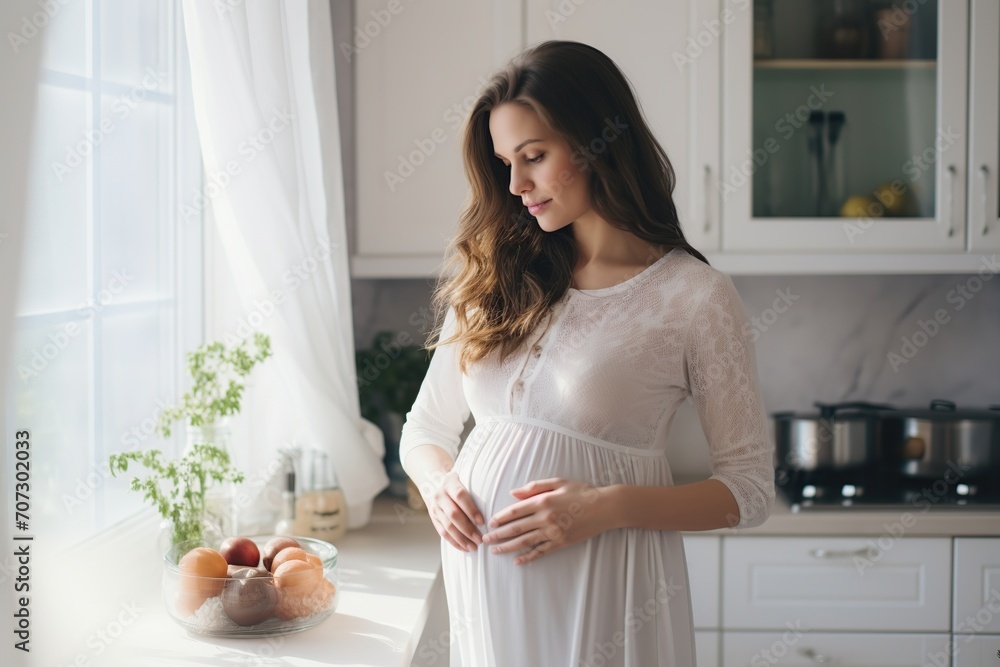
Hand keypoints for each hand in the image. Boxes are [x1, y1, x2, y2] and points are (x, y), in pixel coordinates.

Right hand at [421, 470, 484, 552]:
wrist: (434, 484)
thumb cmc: (459, 484)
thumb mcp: (465, 479)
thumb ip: (476, 489)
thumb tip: (494, 505)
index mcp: (449, 483)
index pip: (460, 496)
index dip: (471, 510)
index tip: (482, 522)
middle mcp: (440, 495)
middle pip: (453, 514)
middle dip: (468, 529)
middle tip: (480, 539)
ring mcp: (435, 508)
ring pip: (447, 526)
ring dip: (461, 539)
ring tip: (474, 547)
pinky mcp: (433, 518)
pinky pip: (442, 533)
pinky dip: (454, 542)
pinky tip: (464, 548)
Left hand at [481, 477, 611, 564]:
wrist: (605, 508)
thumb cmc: (582, 492)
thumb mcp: (558, 482)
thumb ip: (534, 487)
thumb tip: (513, 493)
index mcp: (543, 502)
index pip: (515, 511)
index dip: (501, 518)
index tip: (490, 523)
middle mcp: (546, 518)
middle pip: (517, 528)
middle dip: (499, 535)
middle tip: (485, 540)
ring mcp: (553, 532)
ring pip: (525, 542)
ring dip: (508, 547)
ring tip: (495, 551)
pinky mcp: (561, 543)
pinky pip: (541, 551)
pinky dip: (528, 557)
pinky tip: (517, 561)